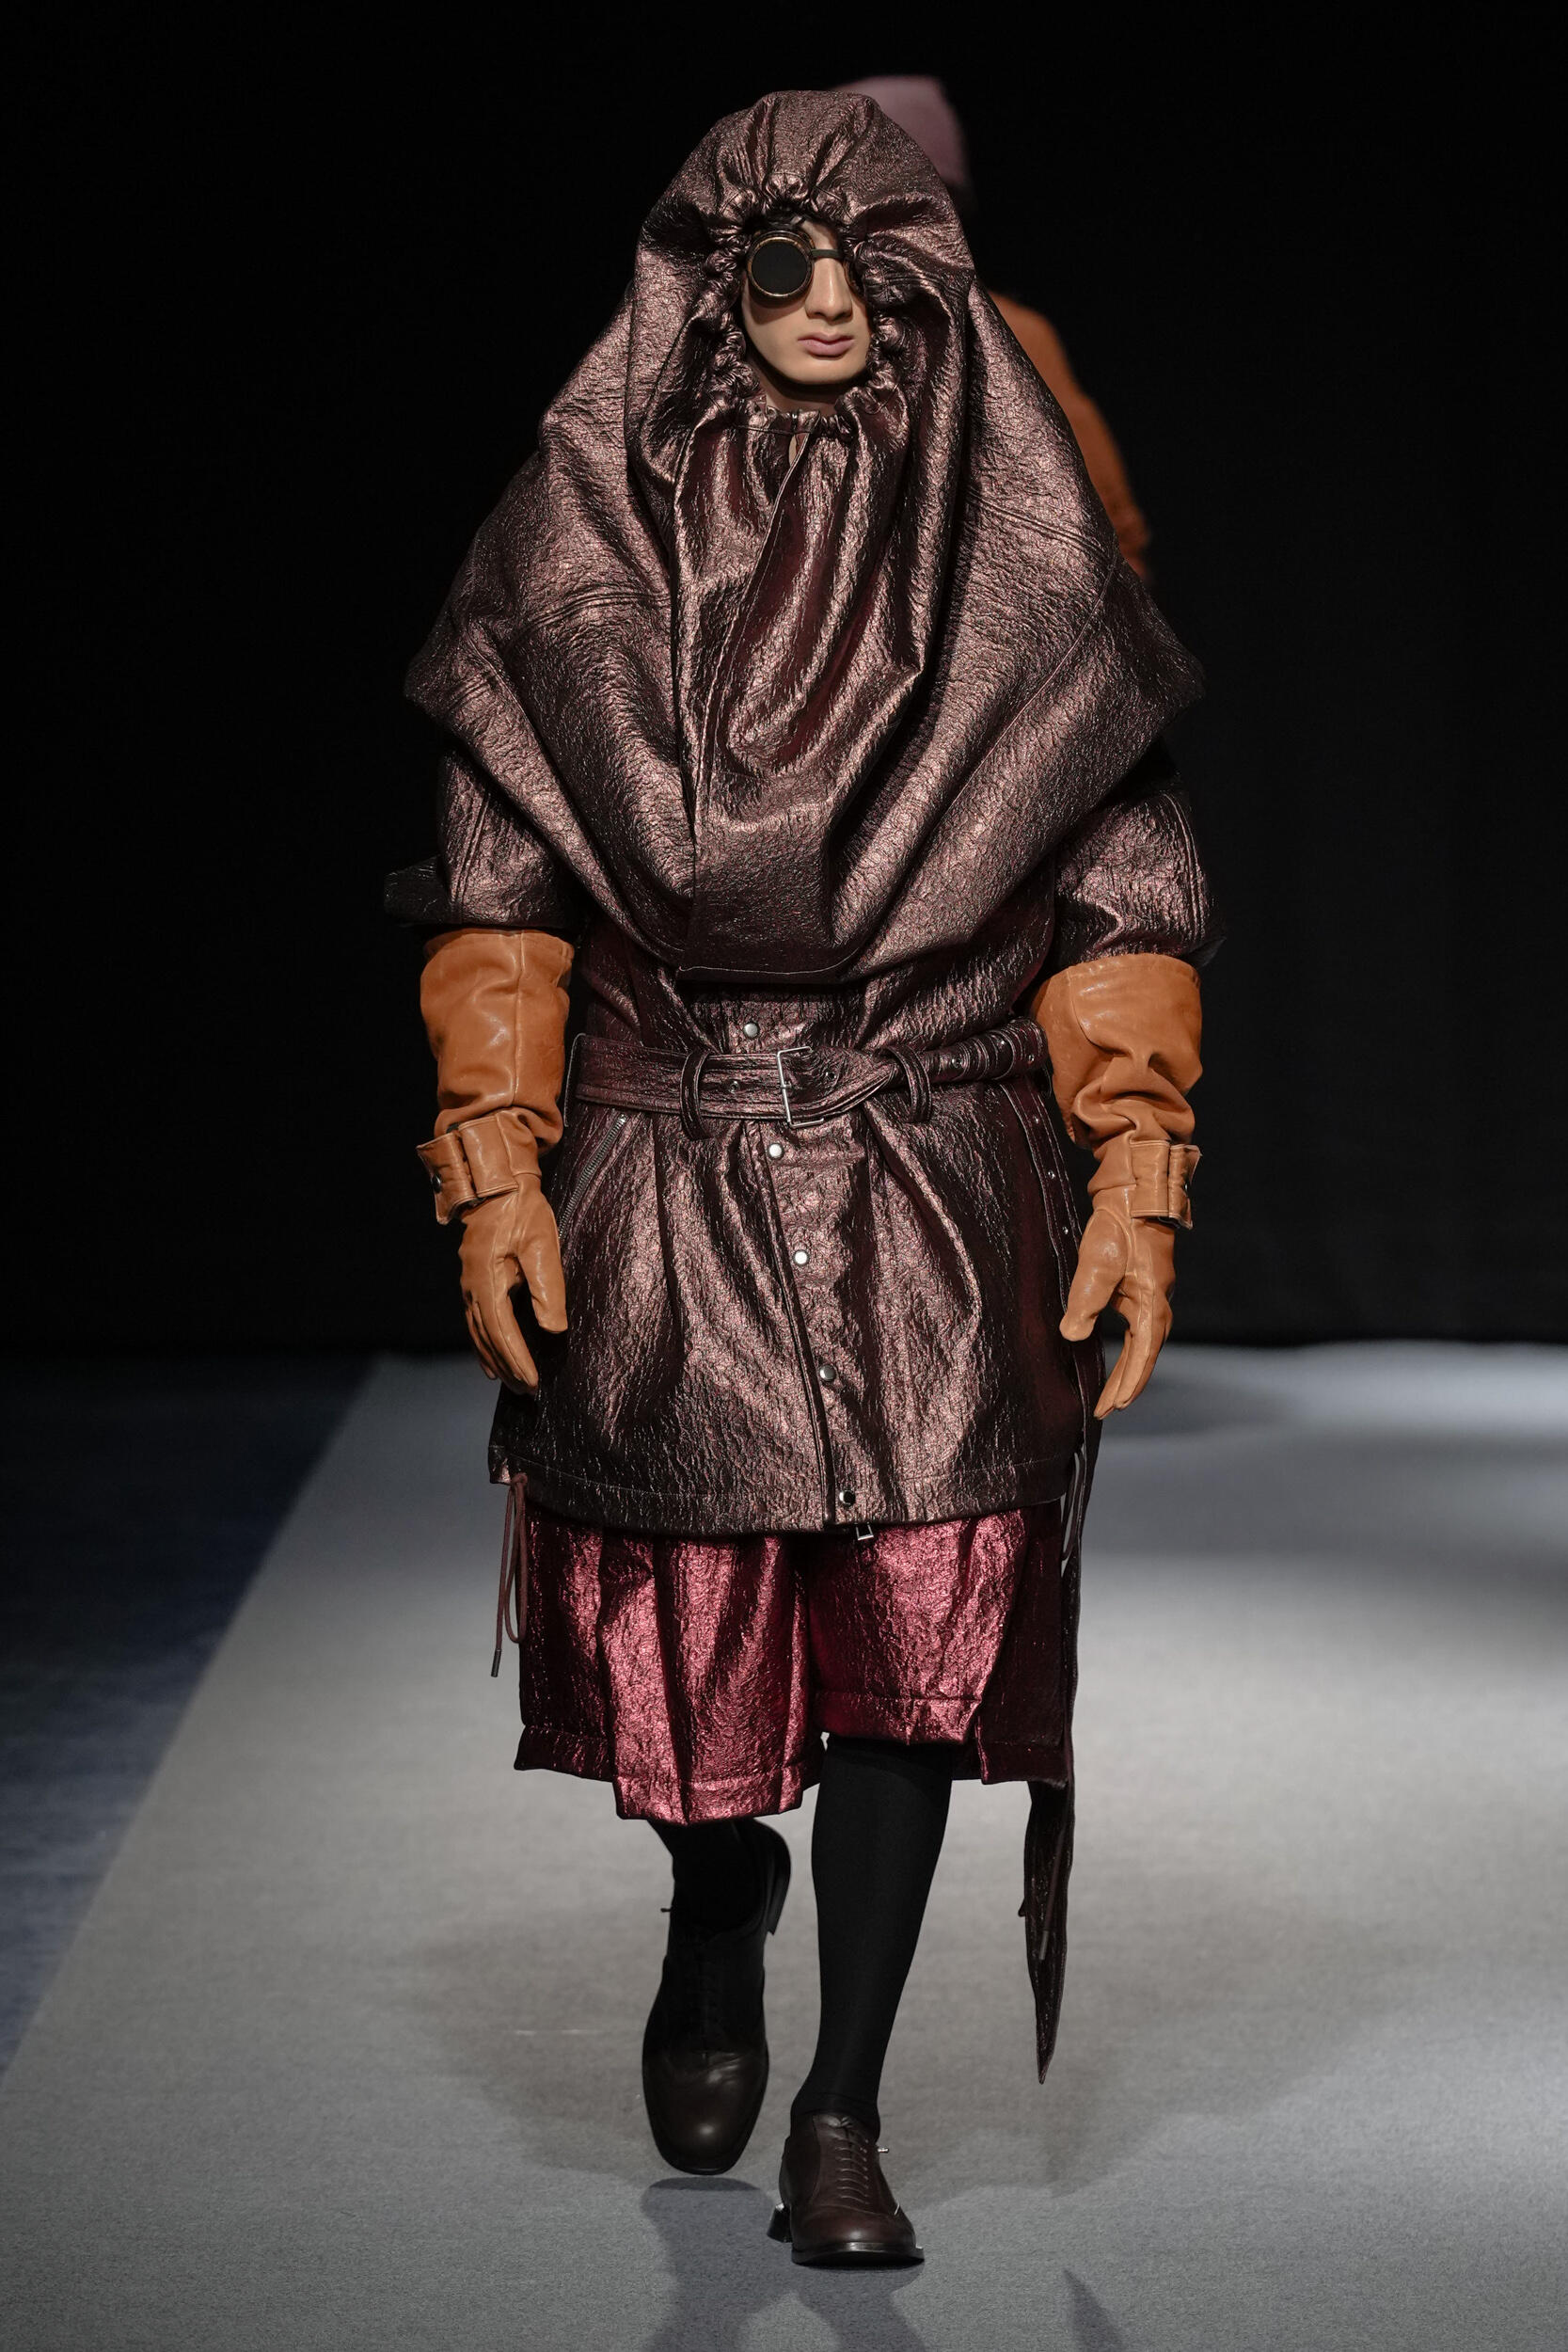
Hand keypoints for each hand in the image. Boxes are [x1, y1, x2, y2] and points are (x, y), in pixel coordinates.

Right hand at [457, 1175, 566, 1389]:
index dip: (517, 1360)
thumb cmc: (523, 1213)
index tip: (533, 1382)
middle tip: (528, 1392)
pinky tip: (490, 1362)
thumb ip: (548, 1288)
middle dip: (508, 1367)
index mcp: (487, 1282)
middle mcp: (472, 1288)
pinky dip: (483, 1346)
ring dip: (495, 1361)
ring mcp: (469, 1286)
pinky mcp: (473, 1282)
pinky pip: (475, 1323)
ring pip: (479, 1334)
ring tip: (512, 1384)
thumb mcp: (542, 1246)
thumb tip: (554, 1330)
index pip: (502, 1331)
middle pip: (488, 1338)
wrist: (495, 1186)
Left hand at [1059, 1188, 1175, 1417]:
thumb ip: (1085, 1301)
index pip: (1141, 1357)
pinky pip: (1136, 1328)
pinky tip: (1114, 1353)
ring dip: (1128, 1368)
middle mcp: (1156, 1306)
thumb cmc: (1119, 1229)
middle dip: (1126, 1384)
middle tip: (1106, 1409)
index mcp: (1151, 1306)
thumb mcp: (1098, 1264)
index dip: (1127, 1384)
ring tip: (1110, 1392)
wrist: (1135, 1195)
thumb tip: (1071, 1335)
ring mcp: (1151, 1297)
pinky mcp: (1142, 1287)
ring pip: (1141, 1344)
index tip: (1112, 1407)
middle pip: (1143, 1356)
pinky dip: (1127, 1348)